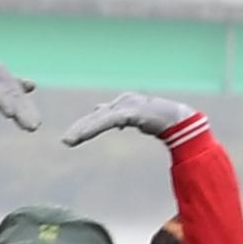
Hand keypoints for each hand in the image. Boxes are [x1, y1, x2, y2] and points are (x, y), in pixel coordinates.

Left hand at [59, 92, 199, 145]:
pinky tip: (83, 136)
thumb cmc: (159, 118)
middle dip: (80, 128)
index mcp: (123, 104)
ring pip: (99, 120)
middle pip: (96, 117)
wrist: (177, 118)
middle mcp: (121, 102)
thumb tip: (106, 115)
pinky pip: (107, 121)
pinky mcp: (128, 112)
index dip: (85, 126)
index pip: (100, 116)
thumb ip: (119, 116)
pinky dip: (94, 128)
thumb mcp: (136, 117)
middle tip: (65, 141)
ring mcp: (125, 106)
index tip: (73, 137)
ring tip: (69, 141)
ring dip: (82, 131)